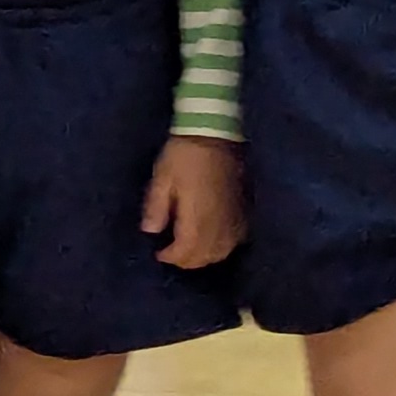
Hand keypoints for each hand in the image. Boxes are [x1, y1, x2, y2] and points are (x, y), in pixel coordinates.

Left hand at [145, 135, 245, 267]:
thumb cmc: (183, 156)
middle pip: (206, 257)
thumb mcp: (162, 179)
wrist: (215, 135)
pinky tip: (211, 241)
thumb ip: (156, 208)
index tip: (158, 253)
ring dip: (205, 257)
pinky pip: (236, 241)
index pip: (187, 251)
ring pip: (222, 252)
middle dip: (187, 260)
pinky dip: (222, 247)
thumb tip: (150, 232)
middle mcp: (221, 225)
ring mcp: (236, 220)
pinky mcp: (244, 212)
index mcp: (198, 219)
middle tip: (171, 253)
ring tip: (188, 249)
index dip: (171, 257)